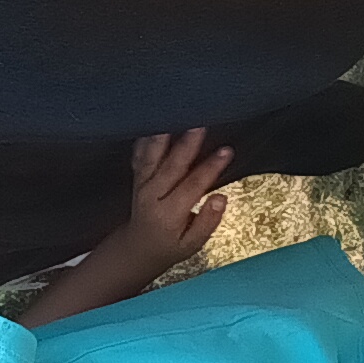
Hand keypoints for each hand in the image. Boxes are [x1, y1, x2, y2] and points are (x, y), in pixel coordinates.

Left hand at [109, 127, 229, 270]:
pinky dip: (147, 138)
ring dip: (164, 135)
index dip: (210, 167)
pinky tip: (154, 121)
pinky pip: (140, 155)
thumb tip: (221, 198)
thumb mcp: (192, 245)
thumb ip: (207, 222)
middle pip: (171, 165)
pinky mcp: (137, 177)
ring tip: (175, 115)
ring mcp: (142, 185)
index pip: (192, 186)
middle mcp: (152, 196)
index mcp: (169, 214)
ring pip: (152, 156)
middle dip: (187, 144)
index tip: (226, 151)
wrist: (138, 247)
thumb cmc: (170, 246)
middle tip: (200, 124)